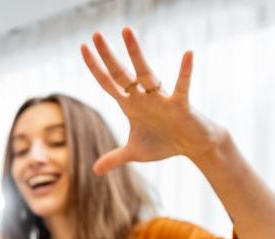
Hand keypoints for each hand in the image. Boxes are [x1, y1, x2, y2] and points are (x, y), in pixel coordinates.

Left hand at [80, 27, 228, 174]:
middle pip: (121, 73)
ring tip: (126, 31)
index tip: (83, 49)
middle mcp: (143, 97)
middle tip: (95, 34)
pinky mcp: (180, 105)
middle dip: (107, 55)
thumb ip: (114, 158)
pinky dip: (185, 72)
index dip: (95, 68)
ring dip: (135, 53)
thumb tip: (95, 171)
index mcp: (130, 105)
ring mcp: (160, 98)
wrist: (192, 146)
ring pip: (146, 72)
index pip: (108, 83)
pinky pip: (181, 87)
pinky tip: (188, 55)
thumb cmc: (164, 143)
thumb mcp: (134, 153)